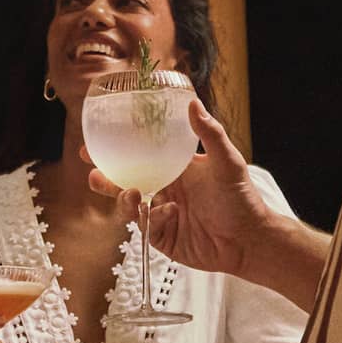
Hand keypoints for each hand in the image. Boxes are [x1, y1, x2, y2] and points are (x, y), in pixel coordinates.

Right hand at [84, 100, 273, 274]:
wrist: (249, 239)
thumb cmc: (241, 197)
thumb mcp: (226, 161)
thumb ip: (209, 134)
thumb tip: (193, 103)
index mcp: (174, 169)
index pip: (139, 157)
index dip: (115, 152)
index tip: (93, 144)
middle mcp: (164, 190)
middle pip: (125, 183)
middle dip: (106, 180)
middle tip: (92, 174)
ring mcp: (161, 215)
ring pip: (130, 207)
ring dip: (124, 200)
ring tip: (131, 194)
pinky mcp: (163, 238)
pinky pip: (147, 227)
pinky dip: (154, 218)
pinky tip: (170, 212)